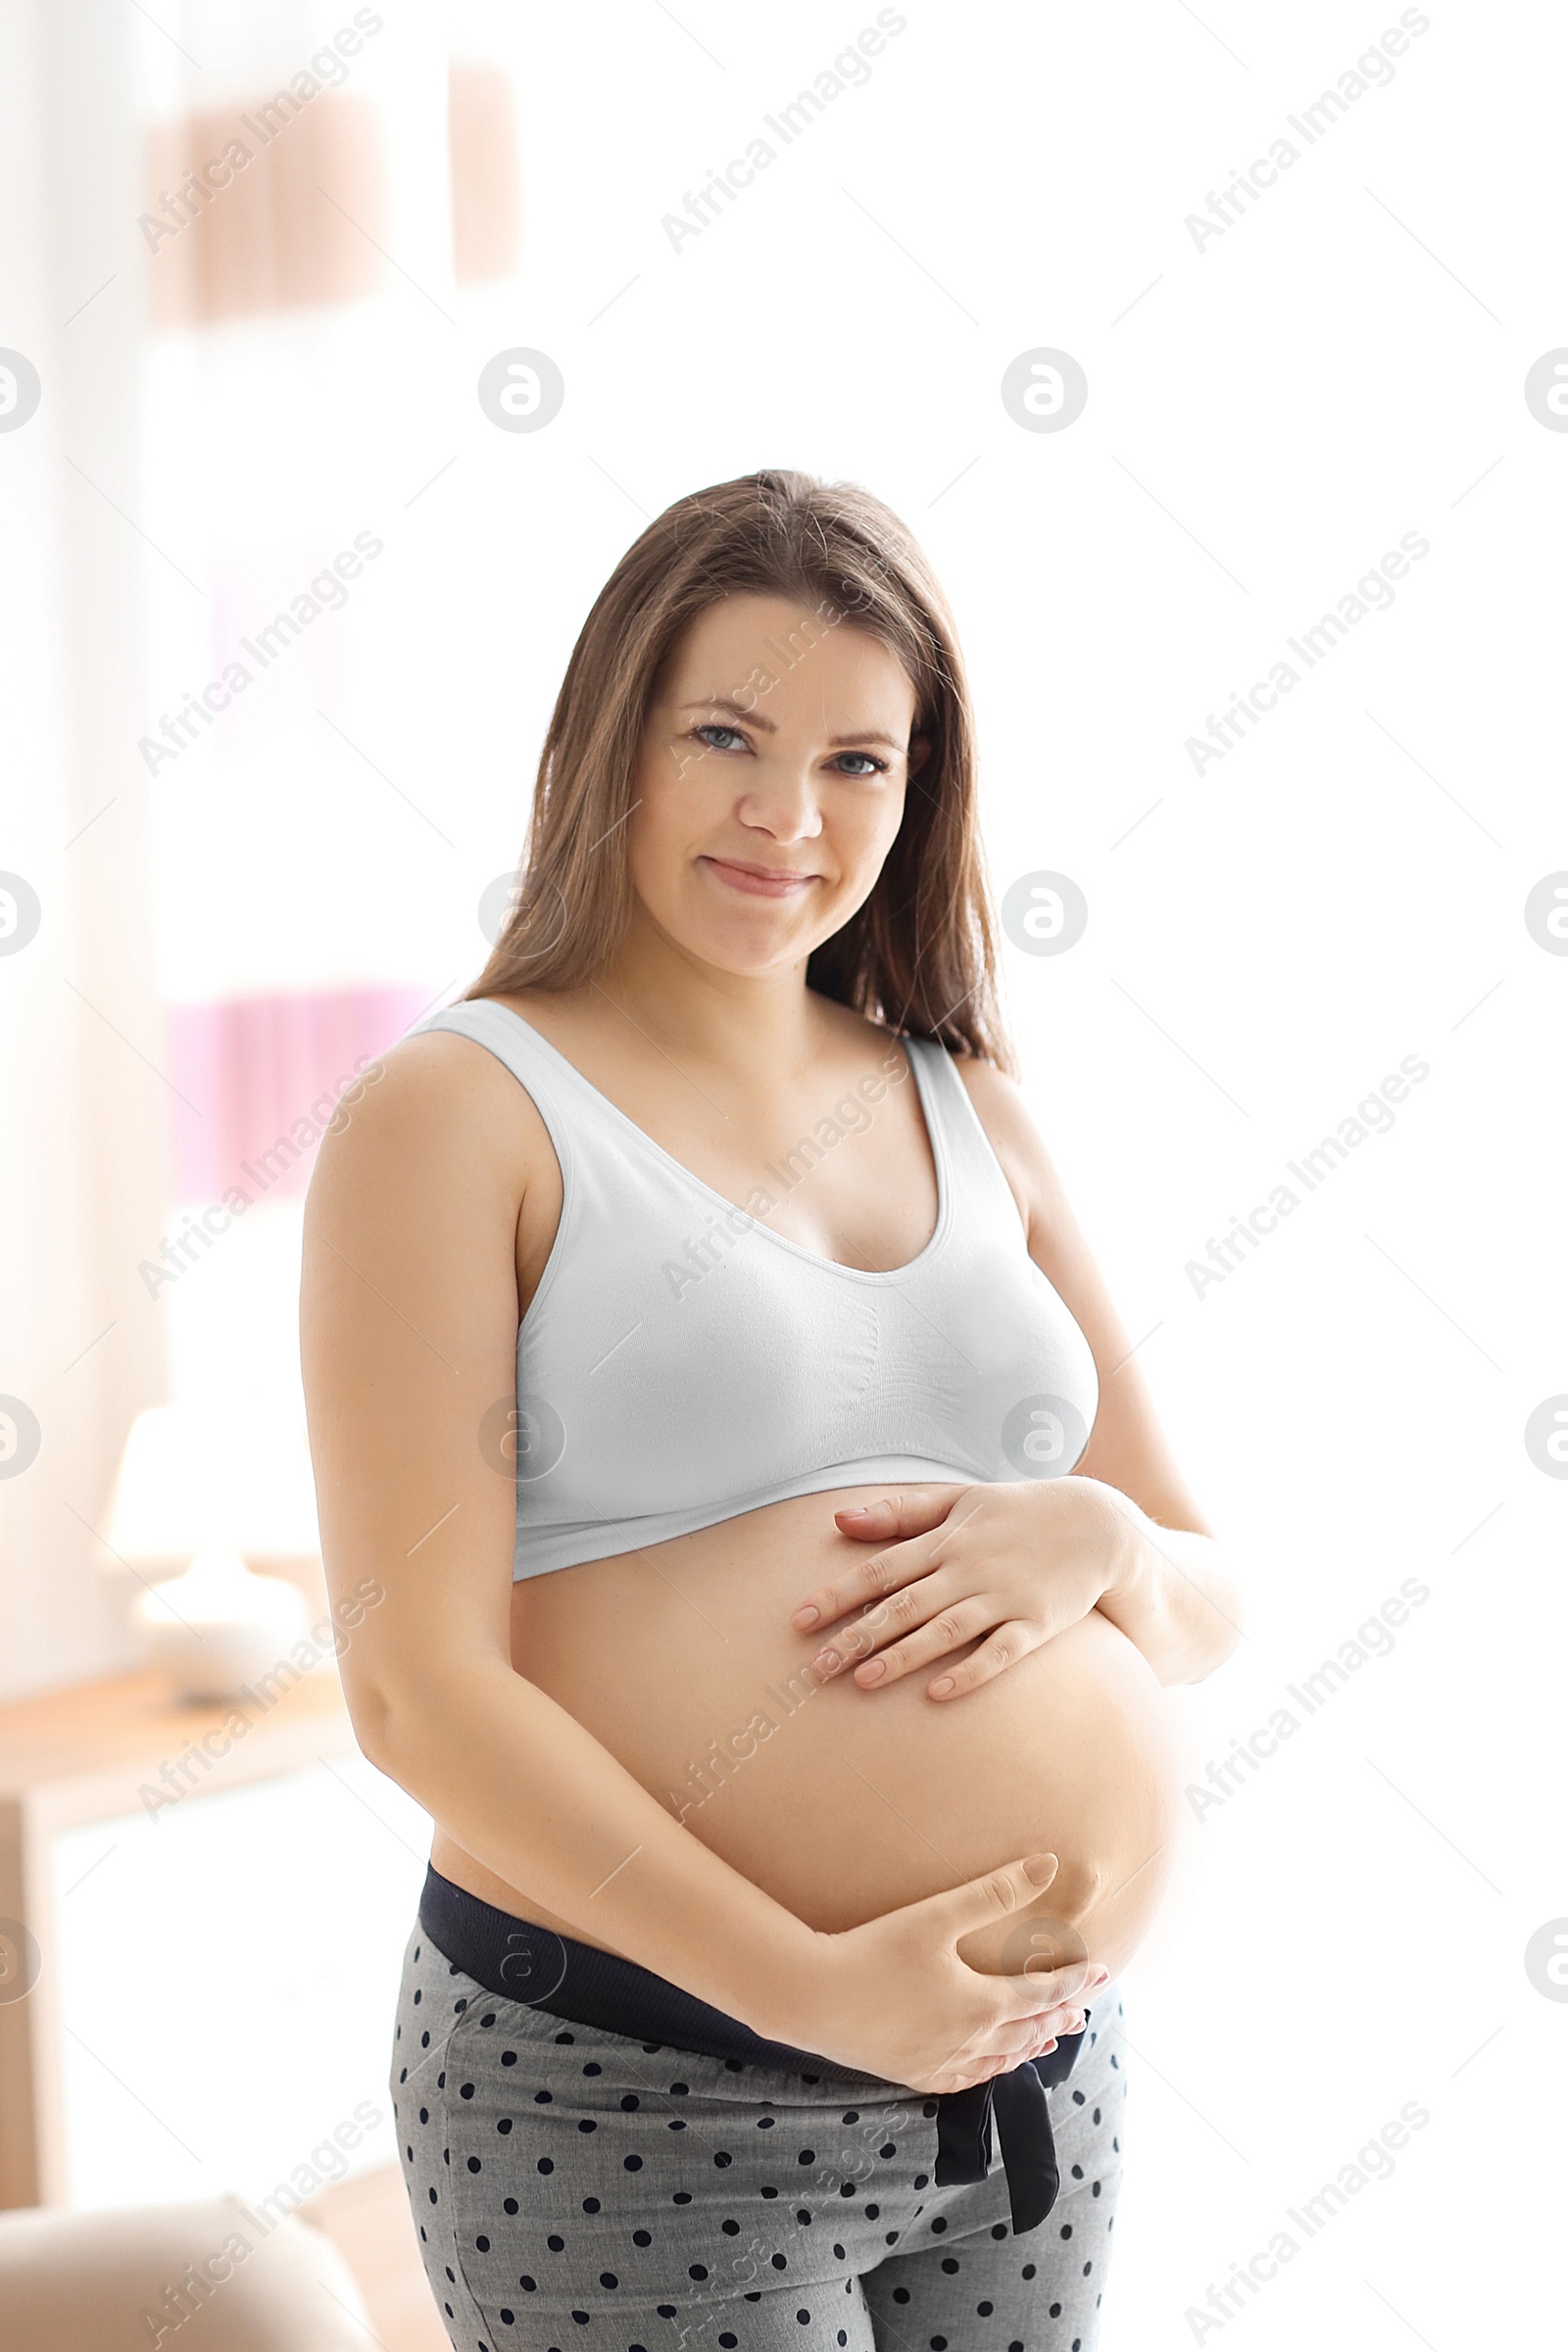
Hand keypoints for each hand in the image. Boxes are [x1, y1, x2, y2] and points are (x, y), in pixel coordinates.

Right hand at [774, 1851, 1109, 2094]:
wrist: (813, 1998)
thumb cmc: (873, 1950)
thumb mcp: (937, 1914)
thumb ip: (995, 1890)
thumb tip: (1049, 1865)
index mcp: (982, 2001)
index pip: (1043, 1991)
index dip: (1075, 1980)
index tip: (1101, 1970)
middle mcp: (971, 2039)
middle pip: (1030, 2026)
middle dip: (1062, 2011)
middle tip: (1088, 2005)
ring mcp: (942, 2061)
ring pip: (1003, 2058)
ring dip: (1032, 2043)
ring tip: (1053, 2036)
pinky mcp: (915, 2073)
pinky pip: (967, 2079)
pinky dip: (992, 2071)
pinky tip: (993, 2066)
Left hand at [789, 1479, 1129, 1701]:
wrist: (1097, 1523)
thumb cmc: (1016, 1512)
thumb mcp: (958, 1499)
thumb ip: (899, 1513)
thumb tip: (839, 1520)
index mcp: (945, 1539)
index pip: (880, 1570)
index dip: (837, 1596)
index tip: (799, 1621)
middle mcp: (969, 1568)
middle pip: (904, 1606)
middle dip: (858, 1637)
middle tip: (816, 1669)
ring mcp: (1005, 1597)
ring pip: (945, 1631)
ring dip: (903, 1657)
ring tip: (862, 1682)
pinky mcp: (1038, 1623)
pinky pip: (1001, 1653)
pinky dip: (970, 1672)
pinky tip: (938, 1693)